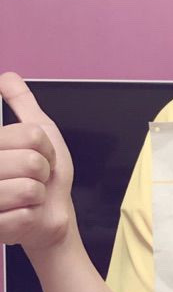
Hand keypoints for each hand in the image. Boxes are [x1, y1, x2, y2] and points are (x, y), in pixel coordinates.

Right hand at [0, 72, 74, 253]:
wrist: (48, 215)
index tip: (37, 154)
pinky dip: (32, 214)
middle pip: (31, 161)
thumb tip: (6, 76)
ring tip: (28, 196)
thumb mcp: (38, 131)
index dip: (44, 147)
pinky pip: (26, 212)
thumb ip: (21, 103)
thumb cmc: (45, 174)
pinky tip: (22, 214)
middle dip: (44, 170)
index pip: (29, 136)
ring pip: (29, 187)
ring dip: (38, 193)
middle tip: (35, 178)